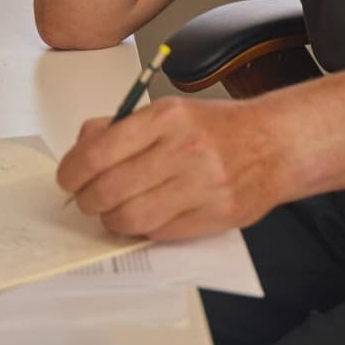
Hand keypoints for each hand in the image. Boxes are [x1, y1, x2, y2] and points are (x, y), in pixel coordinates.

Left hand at [56, 96, 293, 240]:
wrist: (275, 144)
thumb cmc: (218, 128)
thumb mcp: (170, 111)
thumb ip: (123, 127)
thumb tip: (82, 148)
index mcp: (166, 118)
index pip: (98, 152)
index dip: (73, 172)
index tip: (69, 178)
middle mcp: (182, 150)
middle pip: (108, 190)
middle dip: (87, 200)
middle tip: (87, 199)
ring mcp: (200, 185)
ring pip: (130, 218)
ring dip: (111, 220)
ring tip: (114, 211)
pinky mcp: (213, 216)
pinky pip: (159, 233)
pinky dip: (143, 230)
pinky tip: (146, 216)